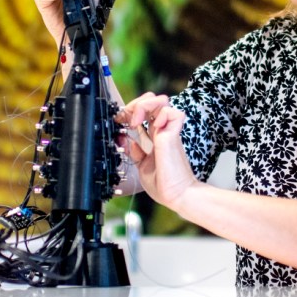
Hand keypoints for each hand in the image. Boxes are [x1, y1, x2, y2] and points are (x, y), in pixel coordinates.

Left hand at [121, 93, 198, 209]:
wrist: (176, 195)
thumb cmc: (164, 184)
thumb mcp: (142, 165)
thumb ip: (136, 152)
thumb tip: (127, 141)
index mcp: (154, 137)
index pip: (144, 112)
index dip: (130, 112)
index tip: (119, 121)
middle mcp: (161, 132)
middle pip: (152, 100)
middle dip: (136, 103)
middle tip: (128, 118)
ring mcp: (167, 132)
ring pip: (162, 101)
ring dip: (146, 105)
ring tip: (137, 121)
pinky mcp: (172, 136)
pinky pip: (173, 113)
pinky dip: (162, 115)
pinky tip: (154, 126)